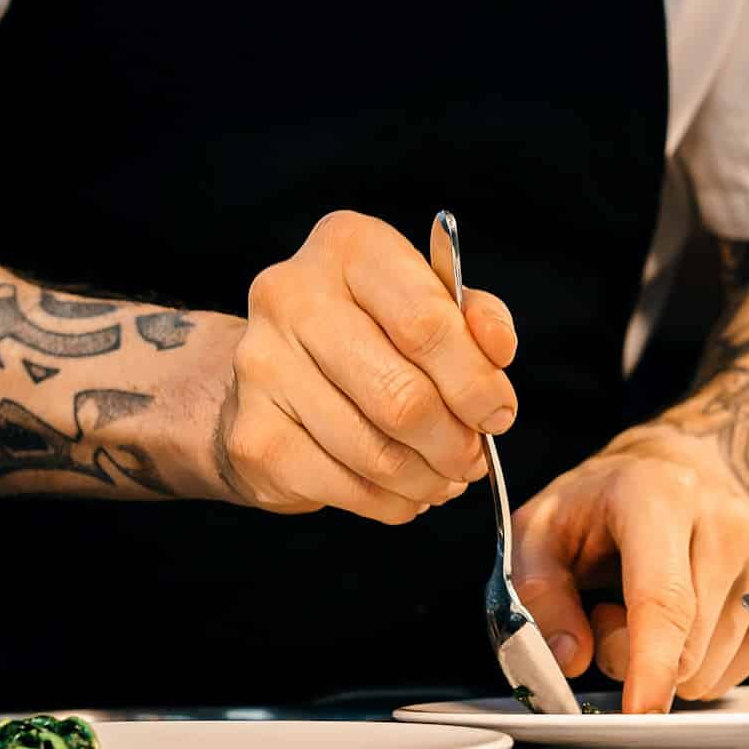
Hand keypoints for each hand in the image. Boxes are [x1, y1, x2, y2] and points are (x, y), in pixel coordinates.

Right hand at [216, 210, 517, 522]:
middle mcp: (291, 296)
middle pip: (401, 395)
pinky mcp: (251, 434)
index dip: (476, 382)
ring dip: (426, 479)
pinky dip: (389, 502)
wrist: (274, 374)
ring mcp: (262, 366)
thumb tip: (497, 351)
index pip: (426, 322)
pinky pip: (343, 487)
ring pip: (375, 452)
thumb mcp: (428, 302)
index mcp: (348, 247)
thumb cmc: (368, 332)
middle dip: (454, 441)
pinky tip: (402, 492)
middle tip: (472, 458)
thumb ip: (474, 318)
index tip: (498, 414)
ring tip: (443, 478)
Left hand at [511, 429, 748, 711]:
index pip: (665, 598)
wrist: (669, 469)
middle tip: (607, 612)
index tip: (641, 712)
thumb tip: (570, 659)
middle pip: (687, 645)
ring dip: (671, 661)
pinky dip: (709, 664)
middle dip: (633, 657)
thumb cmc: (598, 505)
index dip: (651, 664)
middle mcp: (727, 521)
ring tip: (647, 606)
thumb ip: (541, 595)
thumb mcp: (539, 533)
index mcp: (660, 497)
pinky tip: (688, 622)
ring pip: (715, 666)